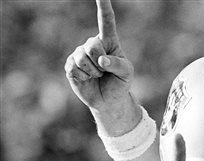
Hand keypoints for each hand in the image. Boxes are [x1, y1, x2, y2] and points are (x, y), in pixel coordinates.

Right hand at [64, 0, 137, 132]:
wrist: (109, 100)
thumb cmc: (120, 83)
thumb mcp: (126, 73)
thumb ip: (118, 65)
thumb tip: (102, 60)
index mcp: (109, 41)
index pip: (106, 20)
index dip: (103, 6)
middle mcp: (92, 44)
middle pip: (92, 45)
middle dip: (100, 61)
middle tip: (104, 70)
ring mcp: (79, 54)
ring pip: (82, 58)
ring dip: (93, 71)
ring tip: (98, 75)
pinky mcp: (70, 66)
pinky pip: (75, 68)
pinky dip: (84, 77)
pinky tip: (88, 79)